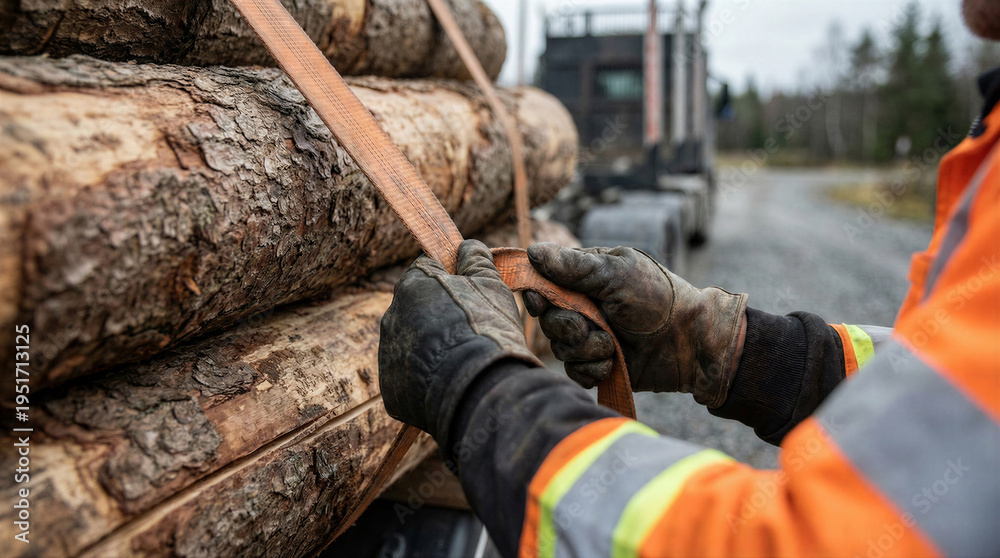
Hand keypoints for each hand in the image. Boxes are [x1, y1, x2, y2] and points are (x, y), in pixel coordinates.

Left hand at [379, 240, 541, 449]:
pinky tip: (450, 382)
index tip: (468, 294)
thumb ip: (476, 259)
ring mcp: (389, 354)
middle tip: (469, 331)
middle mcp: (392, 316)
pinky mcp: (391, 387)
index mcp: (414, 284)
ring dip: (431, 348)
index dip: (450, 280)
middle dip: (438, 316)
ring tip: (462, 361)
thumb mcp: (491, 284)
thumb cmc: (487, 329)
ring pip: (411, 343)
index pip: (427, 270)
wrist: (479, 388)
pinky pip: (408, 377)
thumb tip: (468, 245)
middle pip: (417, 309)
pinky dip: (426, 379)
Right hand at [523, 243, 746, 407]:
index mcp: (586, 278)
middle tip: (591, 327)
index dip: (538, 294)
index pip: (544, 283)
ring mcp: (591, 337)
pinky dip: (593, 369)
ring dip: (586, 349)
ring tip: (613, 346)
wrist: (691, 343)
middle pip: (547, 320)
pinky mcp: (598, 365)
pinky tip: (614, 364)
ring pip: (560, 349)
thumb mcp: (616, 275)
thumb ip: (574, 267)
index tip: (541, 300)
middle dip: (567, 327)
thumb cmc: (658, 299)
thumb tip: (532, 251)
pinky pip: (576, 372)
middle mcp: (584, 307)